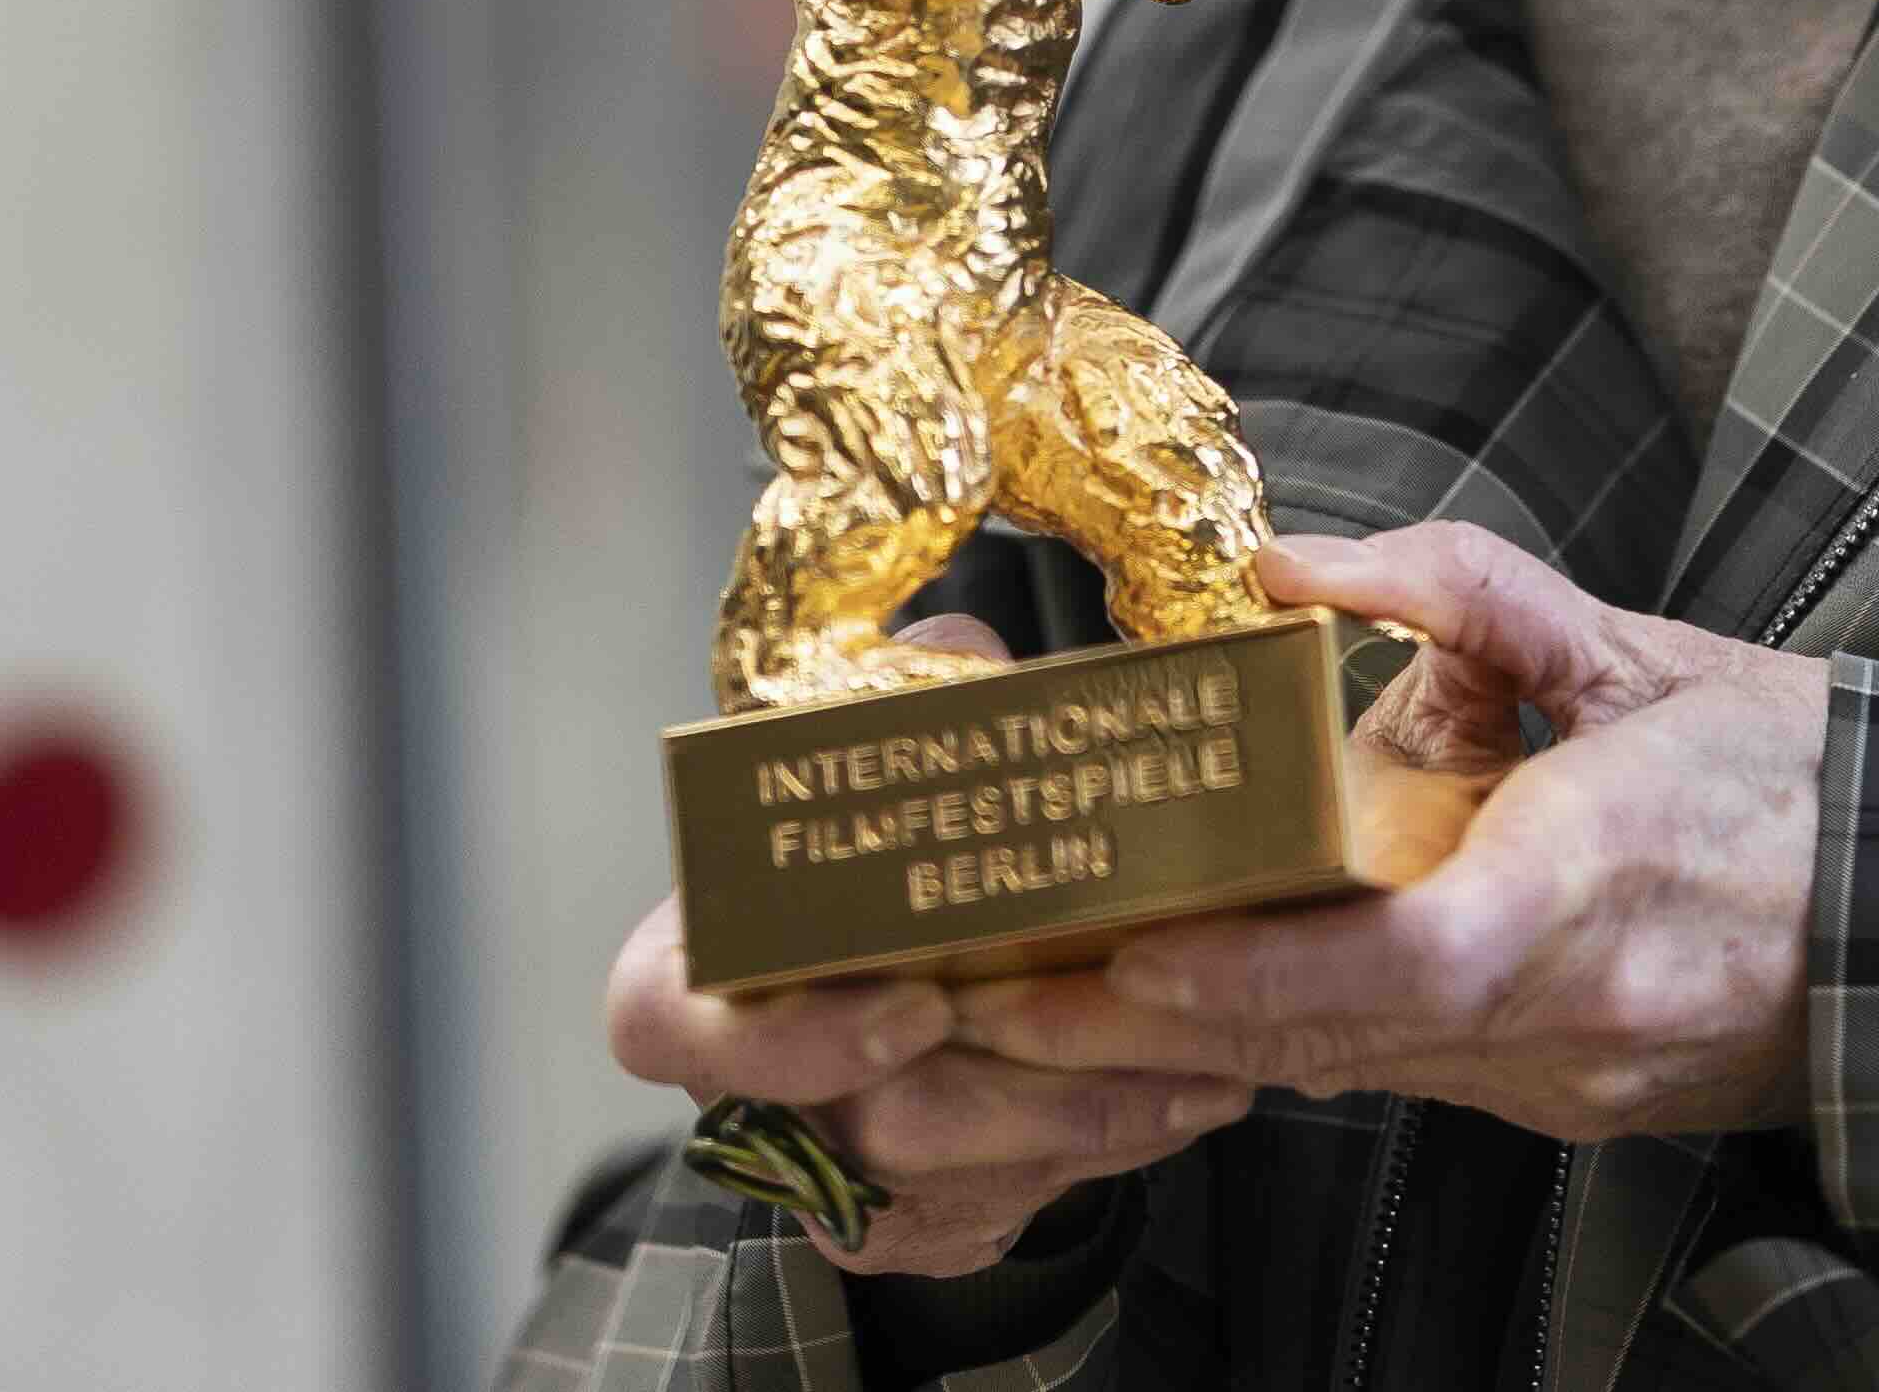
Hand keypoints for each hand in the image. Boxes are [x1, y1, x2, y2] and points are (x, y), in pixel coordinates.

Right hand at [601, 618, 1252, 1275]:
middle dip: (1021, 1097)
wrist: (900, 940)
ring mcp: (821, 1164)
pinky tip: (1186, 1098)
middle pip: (864, 1127)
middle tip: (1144, 1036)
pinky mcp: (901, 1218)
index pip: (668, 1026)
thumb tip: (972, 660)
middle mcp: (746, 1083)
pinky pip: (996, 1213)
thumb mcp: (878, 740)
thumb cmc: (877, 833)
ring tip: (1211, 1065)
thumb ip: (910, 692)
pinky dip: (1099, 1161)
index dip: (790, 1033)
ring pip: (951, 1184)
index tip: (922, 1004)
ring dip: (1091, 1127)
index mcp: (697, 964)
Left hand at [946, 528, 1827, 1144]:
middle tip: (992, 1002)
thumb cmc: (1794, 768)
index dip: (1261, 970)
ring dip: (1197, 1053)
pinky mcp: (1566, 1106)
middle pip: (1335, 1044)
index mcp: (1603, 871)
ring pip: (1350, 1075)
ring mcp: (1571, 1077)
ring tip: (1037, 1014)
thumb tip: (1290, 563)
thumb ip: (1461, 586)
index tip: (1134, 952)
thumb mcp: (1636, 637)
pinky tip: (1187, 1020)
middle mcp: (1578, 1005)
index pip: (1412, 957)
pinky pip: (1403, 1081)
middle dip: (1153, 1032)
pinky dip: (1294, 1050)